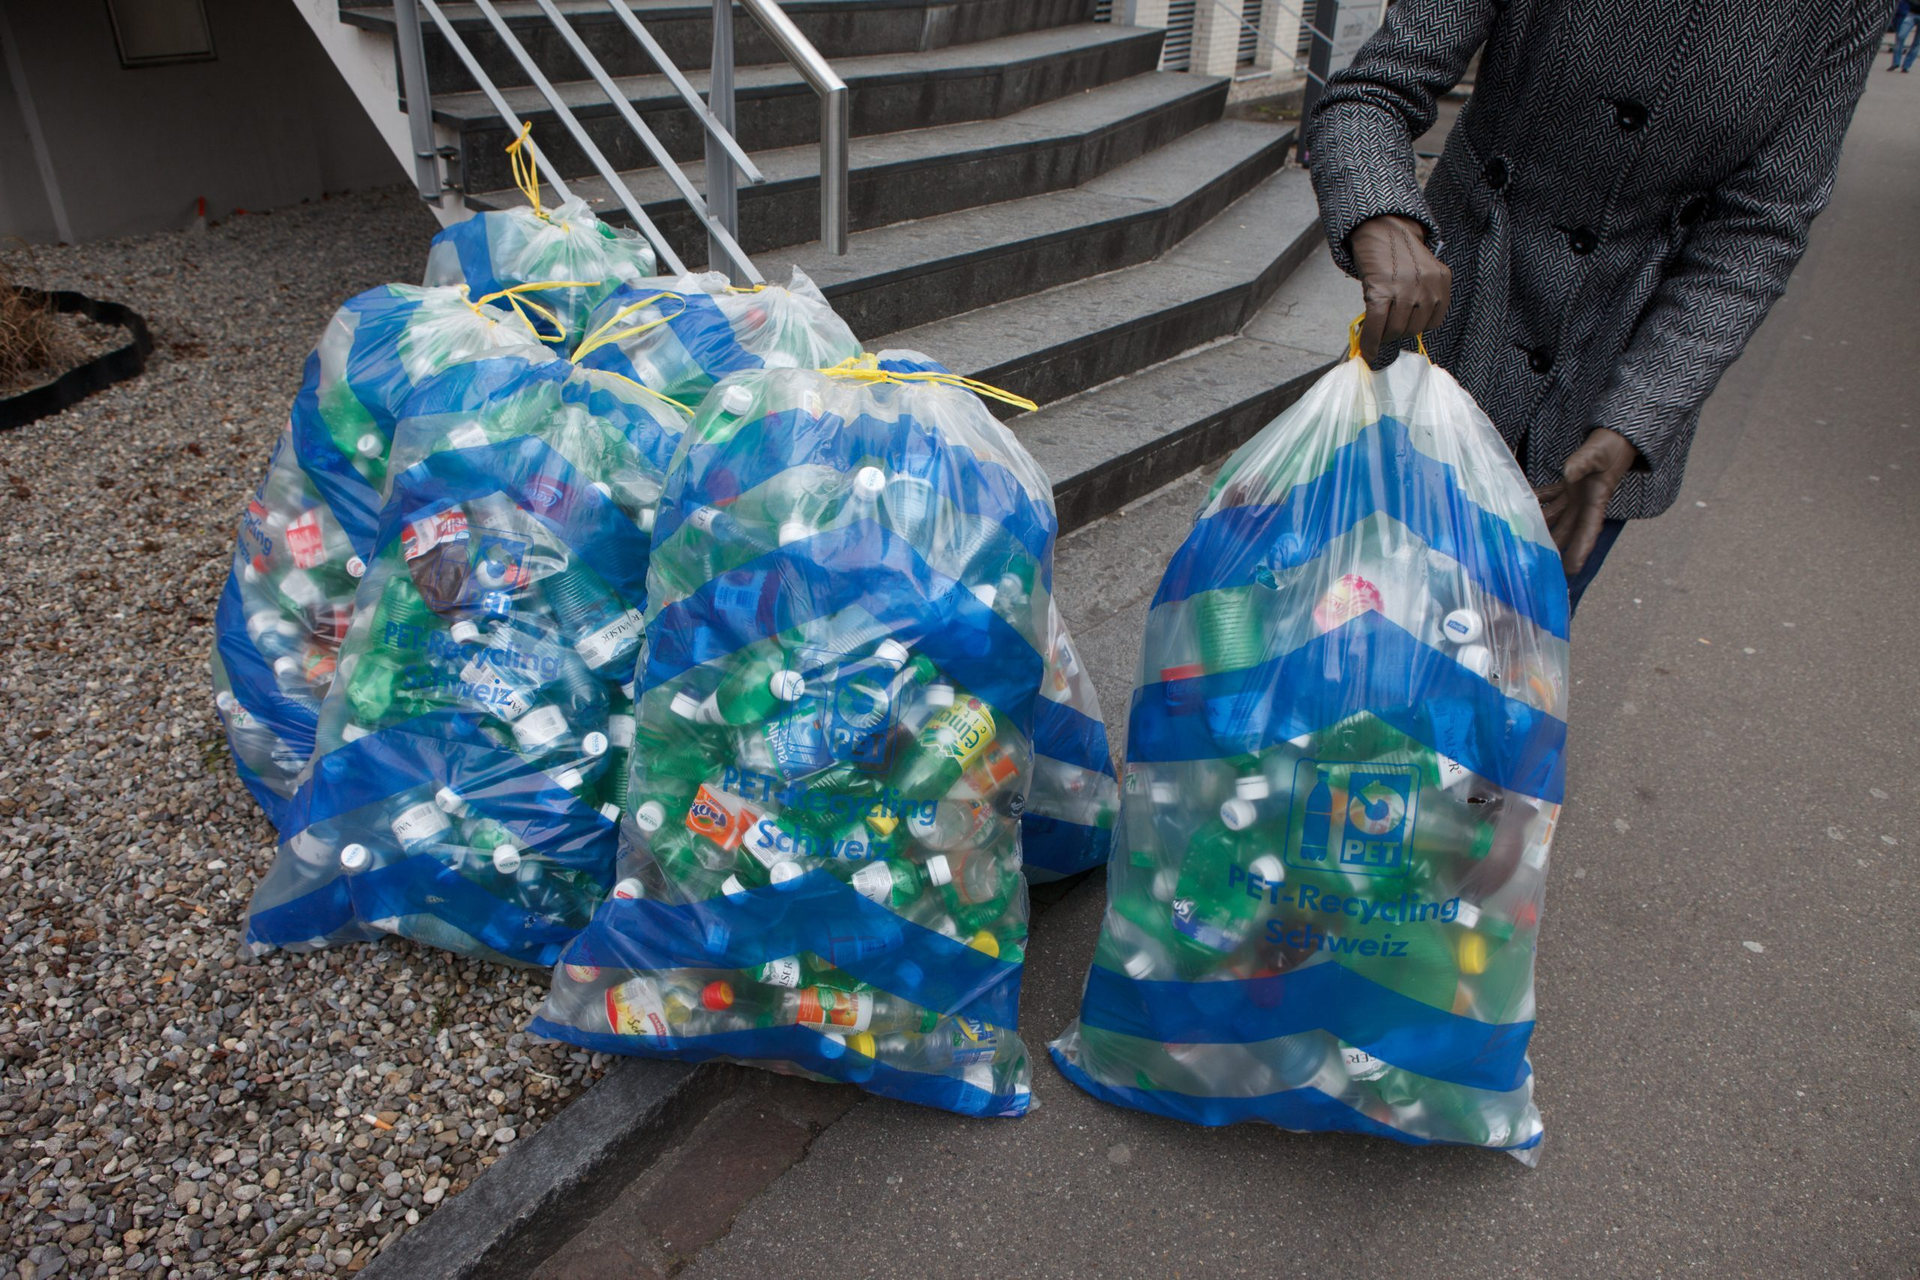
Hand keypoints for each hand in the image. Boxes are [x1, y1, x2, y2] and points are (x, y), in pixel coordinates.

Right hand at [1348, 215, 1450, 361]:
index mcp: (1441, 281)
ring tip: (1375, 328)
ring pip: (1395, 330)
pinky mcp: (1381, 289)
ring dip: (1382, 337)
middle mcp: (1427, 285)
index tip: (1401, 327)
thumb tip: (1404, 331)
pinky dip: (1370, 341)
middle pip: (1412, 329)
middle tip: (1384, 328)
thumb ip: (1423, 297)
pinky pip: (1376, 324)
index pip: (1432, 322)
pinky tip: (1366, 349)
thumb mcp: (1423, 272)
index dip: (1414, 328)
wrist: (1381, 227)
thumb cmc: (1399, 253)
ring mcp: (1404, 288)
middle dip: (1395, 334)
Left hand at [1534, 428, 1639, 574]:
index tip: (1573, 570)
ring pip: (1555, 517)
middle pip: (1567, 531)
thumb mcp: (1598, 453)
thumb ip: (1583, 463)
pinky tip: (1519, 505)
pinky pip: (1549, 497)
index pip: (1588, 531)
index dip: (1581, 550)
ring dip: (1540, 528)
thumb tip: (1568, 475)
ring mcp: (1575, 497)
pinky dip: (1536, 501)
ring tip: (1522, 542)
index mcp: (1596, 501)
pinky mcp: (1568, 488)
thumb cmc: (1611, 447)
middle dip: (1555, 550)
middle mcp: (1584, 504)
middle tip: (1539, 567)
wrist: (1616, 439)